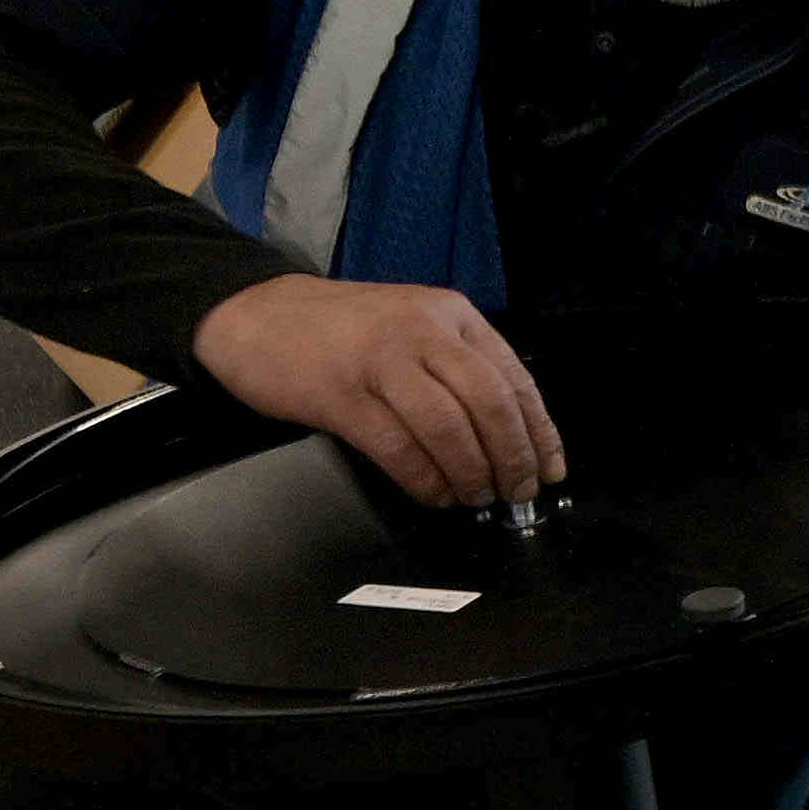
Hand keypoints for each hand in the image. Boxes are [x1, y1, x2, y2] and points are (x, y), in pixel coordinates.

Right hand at [191, 274, 559, 512]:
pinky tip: (434, 493)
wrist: (257, 313)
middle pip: (489, 402)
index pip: (514, 376)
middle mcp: (421, 331)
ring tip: (476, 496)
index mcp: (450, 313)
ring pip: (449, 427)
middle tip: (517, 491)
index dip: (540, 431)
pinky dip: (425, 479)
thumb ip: (458, 364)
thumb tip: (511, 431)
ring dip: (471, 472)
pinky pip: (398, 448)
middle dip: (513, 457)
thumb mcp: (413, 324)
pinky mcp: (342, 395)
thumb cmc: (341, 329)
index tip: (550, 468)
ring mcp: (381, 361)